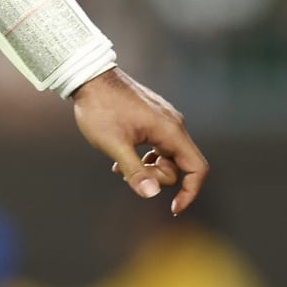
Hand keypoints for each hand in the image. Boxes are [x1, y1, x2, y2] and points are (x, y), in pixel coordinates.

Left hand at [70, 68, 209, 214]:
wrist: (89, 78)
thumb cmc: (100, 109)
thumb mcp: (114, 144)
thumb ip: (134, 170)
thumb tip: (151, 194)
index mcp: (170, 131)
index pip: (197, 168)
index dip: (190, 192)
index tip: (174, 209)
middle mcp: (173, 124)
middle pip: (179, 165)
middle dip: (156, 178)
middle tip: (125, 175)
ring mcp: (164, 120)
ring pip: (166, 157)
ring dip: (148, 169)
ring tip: (119, 168)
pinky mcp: (153, 118)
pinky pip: (157, 147)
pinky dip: (143, 158)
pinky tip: (120, 160)